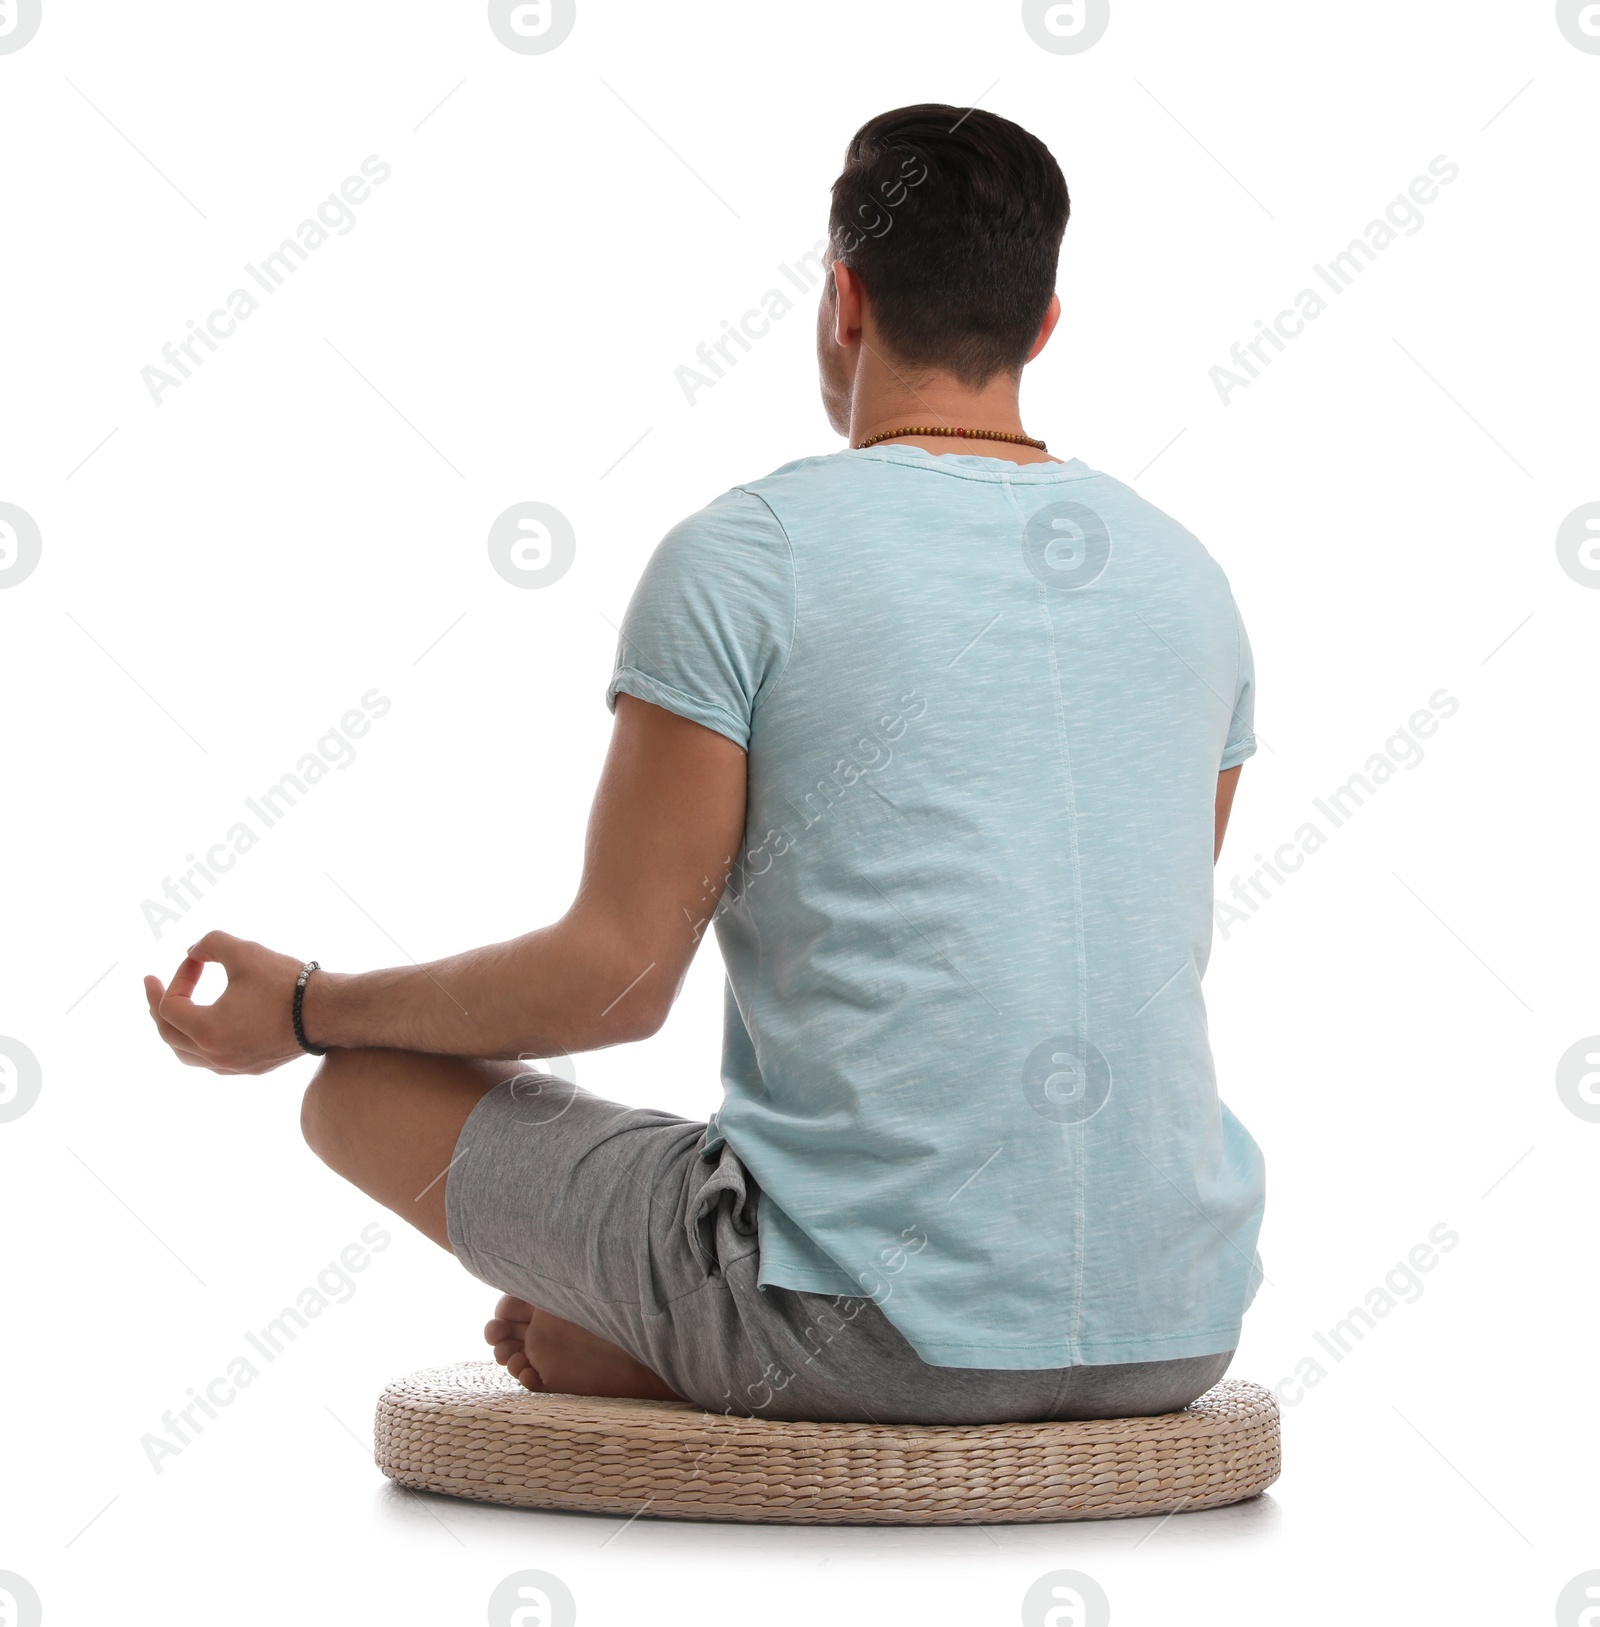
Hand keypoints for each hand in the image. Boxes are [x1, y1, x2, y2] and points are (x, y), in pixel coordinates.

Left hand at [144, 930, 310, 1074]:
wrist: (331, 1012)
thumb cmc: (287, 982)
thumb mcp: (244, 951)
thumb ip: (209, 944)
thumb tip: (191, 952)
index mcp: (207, 1030)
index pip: (170, 1005)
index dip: (178, 976)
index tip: (197, 958)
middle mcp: (215, 1056)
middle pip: (168, 1035)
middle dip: (157, 1006)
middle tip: (152, 985)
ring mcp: (233, 1066)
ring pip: (186, 1054)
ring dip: (175, 1029)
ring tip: (173, 1011)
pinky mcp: (251, 1068)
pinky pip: (211, 1060)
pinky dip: (199, 1041)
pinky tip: (208, 1026)